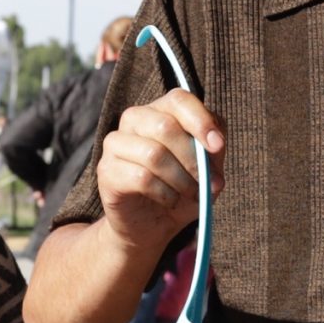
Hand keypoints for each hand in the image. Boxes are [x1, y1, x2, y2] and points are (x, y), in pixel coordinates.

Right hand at [95, 90, 223, 248]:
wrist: (151, 223)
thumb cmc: (181, 188)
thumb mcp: (207, 169)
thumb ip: (213, 151)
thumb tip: (215, 145)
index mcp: (160, 110)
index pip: (179, 99)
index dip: (200, 120)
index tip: (217, 146)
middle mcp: (134, 119)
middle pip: (165, 126)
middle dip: (193, 159)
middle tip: (208, 183)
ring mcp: (115, 143)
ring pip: (153, 153)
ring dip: (181, 179)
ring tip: (192, 195)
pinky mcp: (106, 170)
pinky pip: (141, 178)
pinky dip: (165, 193)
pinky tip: (170, 201)